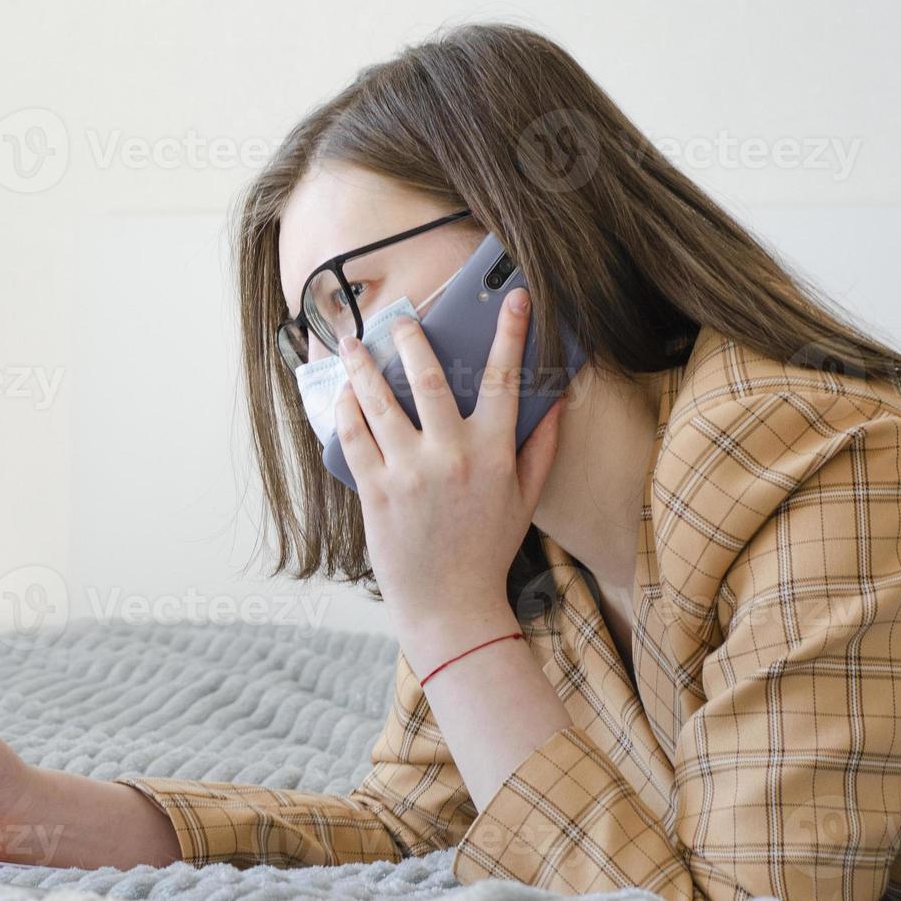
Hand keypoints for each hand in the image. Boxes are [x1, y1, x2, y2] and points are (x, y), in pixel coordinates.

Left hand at [333, 287, 561, 674]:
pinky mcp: (374, 489)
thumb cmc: (487, 548)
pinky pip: (354, 434)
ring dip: (364, 364)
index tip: (515, 297)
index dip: (511, 333)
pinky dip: (346, 407)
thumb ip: (542, 445)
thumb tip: (556, 398)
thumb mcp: (525, 498)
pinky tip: (344, 392)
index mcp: (493, 453)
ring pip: (380, 400)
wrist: (449, 604)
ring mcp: (408, 471)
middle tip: (399, 317)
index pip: (505, 379)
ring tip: (352, 342)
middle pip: (429, 376)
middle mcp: (450, 455)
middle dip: (411, 337)